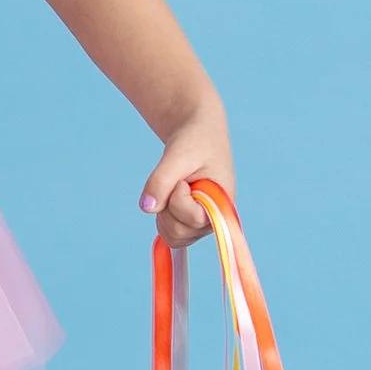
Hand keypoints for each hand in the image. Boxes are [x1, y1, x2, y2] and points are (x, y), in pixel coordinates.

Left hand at [141, 110, 232, 246]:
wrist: (197, 133)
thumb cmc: (196, 140)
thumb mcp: (178, 154)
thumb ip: (161, 180)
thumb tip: (147, 207)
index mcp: (223, 203)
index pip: (193, 219)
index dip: (178, 199)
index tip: (182, 179)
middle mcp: (217, 219)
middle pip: (179, 232)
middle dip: (168, 206)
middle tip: (177, 181)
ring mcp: (204, 224)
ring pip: (173, 237)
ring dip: (164, 213)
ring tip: (176, 187)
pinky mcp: (192, 224)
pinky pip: (170, 235)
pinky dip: (163, 218)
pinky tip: (170, 197)